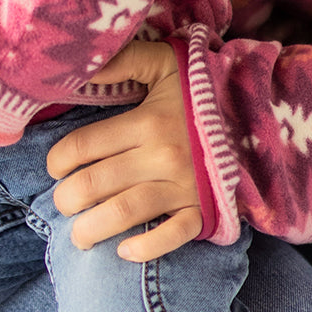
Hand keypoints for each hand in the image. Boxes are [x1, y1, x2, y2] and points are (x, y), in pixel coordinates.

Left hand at [46, 41, 201, 261]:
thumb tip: (83, 68)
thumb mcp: (164, 63)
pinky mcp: (204, 209)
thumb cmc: (199, 89)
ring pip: (125, 213)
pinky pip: (173, 236)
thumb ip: (124, 60)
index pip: (84, 146)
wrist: (256, 112)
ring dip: (92, 228)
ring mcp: (184, 186)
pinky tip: (125, 251)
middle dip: (67, 198)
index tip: (55, 166)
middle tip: (61, 202)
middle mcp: (161, 156)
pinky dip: (147, 247)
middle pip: (96, 184)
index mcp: (146, 122)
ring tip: (78, 235)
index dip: (58, 160)